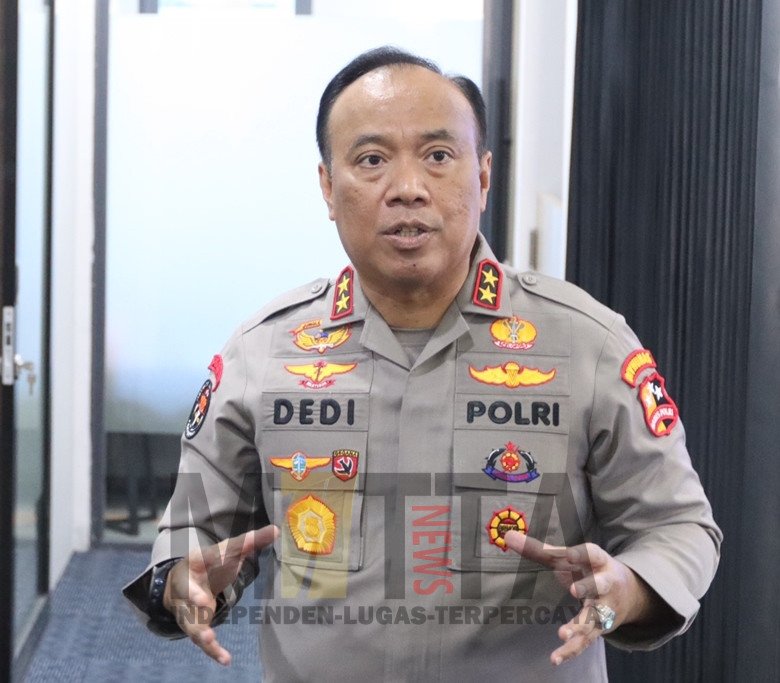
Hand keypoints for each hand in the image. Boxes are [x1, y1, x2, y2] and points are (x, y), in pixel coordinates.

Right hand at [163, 525, 278, 665]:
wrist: (181, 581)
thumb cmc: (211, 563)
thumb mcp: (228, 551)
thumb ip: (250, 542)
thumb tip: (276, 529)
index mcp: (196, 562)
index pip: (203, 558)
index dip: (210, 559)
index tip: (223, 556)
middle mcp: (187, 586)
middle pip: (188, 592)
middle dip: (193, 596)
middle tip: (204, 603)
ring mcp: (188, 608)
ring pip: (190, 622)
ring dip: (200, 631)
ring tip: (210, 639)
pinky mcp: (194, 626)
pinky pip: (201, 641)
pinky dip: (212, 651)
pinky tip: (226, 659)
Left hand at [503, 531, 653, 666]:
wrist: (627, 592)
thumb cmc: (587, 569)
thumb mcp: (568, 557)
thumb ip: (538, 549)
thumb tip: (508, 536)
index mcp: (598, 562)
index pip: (592, 554)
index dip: (582, 554)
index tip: (569, 554)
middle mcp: (606, 585)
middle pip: (600, 585)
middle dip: (589, 587)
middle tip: (574, 590)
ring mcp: (605, 608)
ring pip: (594, 618)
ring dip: (580, 626)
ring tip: (563, 634)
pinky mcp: (600, 629)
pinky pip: (586, 641)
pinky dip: (571, 651)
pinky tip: (555, 658)